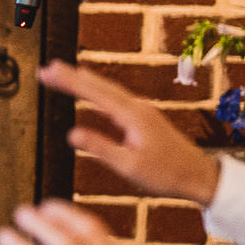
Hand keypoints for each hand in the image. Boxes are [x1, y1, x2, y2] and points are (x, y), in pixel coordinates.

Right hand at [40, 60, 220, 205]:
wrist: (198, 175)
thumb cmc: (166, 174)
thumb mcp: (129, 167)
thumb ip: (100, 148)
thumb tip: (72, 134)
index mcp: (133, 116)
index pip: (95, 93)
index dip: (69, 81)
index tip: (47, 72)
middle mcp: (138, 107)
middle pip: (100, 85)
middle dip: (72, 75)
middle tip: (47, 68)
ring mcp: (142, 110)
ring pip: (108, 89)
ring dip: (84, 81)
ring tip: (62, 73)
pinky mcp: (143, 116)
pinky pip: (115, 98)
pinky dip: (98, 91)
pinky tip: (91, 91)